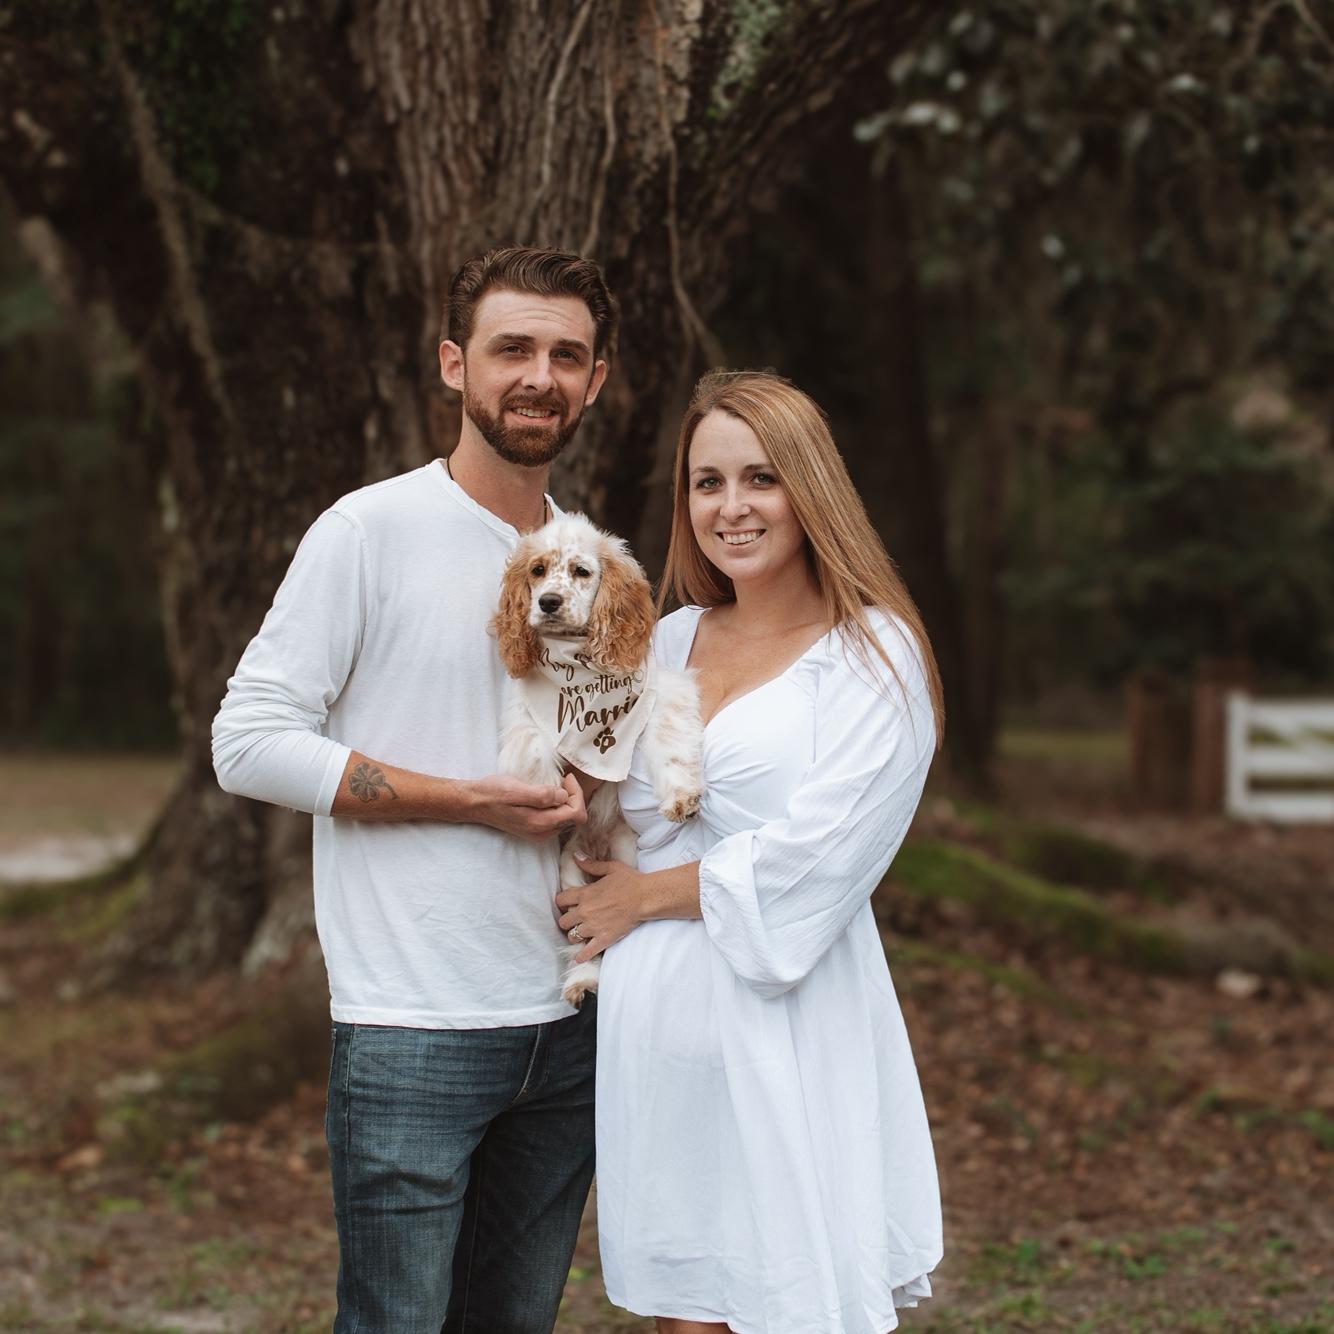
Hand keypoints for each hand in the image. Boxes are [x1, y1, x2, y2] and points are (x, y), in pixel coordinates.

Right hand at [470, 772, 586, 841]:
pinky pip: (556, 819)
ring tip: (554, 785)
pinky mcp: (534, 829)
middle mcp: (543, 833)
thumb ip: (542, 795)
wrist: (474, 803)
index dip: (576, 794)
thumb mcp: (517, 789)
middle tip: (562, 779)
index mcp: (541, 824)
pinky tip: (546, 794)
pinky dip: (557, 805)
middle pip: (574, 817)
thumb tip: (563, 796)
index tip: (565, 778)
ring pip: (566, 819)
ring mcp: (539, 833)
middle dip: (573, 797)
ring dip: (565, 800)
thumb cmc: (493, 793)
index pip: (576, 813)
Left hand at [556, 856, 646, 962]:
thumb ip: (591, 864)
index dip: (563, 903)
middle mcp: (585, 911)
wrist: (645, 897)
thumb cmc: (630, 881)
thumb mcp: (610, 868)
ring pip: (572, 936)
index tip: (568, 904)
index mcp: (584, 894)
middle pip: (563, 921)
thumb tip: (576, 856)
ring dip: (574, 935)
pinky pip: (586, 952)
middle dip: (567, 920)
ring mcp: (593, 927)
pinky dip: (581, 956)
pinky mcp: (604, 939)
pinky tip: (579, 956)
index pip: (561, 901)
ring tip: (581, 934)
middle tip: (575, 920)